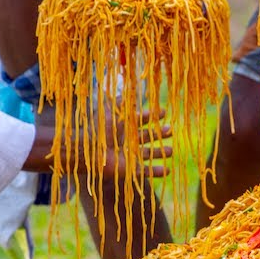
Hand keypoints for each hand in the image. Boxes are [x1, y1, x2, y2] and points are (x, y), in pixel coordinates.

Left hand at [28, 106, 173, 178]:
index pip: (140, 120)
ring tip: (171, 151)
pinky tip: (167, 170)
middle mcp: (126, 141)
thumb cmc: (98, 130)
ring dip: (160, 152)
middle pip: (146, 137)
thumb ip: (120, 101)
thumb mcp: (110, 112)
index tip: (163, 112)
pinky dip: (156, 171)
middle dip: (159, 134)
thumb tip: (129, 87)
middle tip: (171, 130)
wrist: (88, 151)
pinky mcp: (128, 170)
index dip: (151, 116)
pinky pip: (145, 171)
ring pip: (148, 154)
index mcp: (122, 128)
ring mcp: (128, 156)